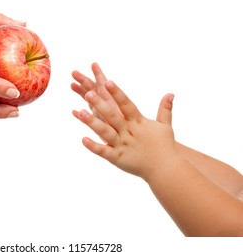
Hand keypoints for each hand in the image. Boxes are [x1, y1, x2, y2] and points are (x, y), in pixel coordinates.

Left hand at [72, 66, 178, 180]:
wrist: (165, 170)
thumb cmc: (164, 147)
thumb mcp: (165, 126)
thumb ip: (165, 109)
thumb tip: (170, 93)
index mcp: (138, 122)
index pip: (126, 104)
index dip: (117, 93)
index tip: (108, 81)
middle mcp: (129, 131)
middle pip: (113, 115)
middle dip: (100, 104)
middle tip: (89, 93)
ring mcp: (122, 145)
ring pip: (105, 131)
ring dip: (92, 122)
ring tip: (79, 113)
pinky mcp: (117, 158)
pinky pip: (104, 151)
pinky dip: (94, 146)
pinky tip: (82, 139)